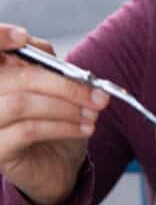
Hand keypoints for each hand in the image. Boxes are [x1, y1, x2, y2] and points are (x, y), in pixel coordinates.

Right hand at [0, 24, 108, 204]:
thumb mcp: (56, 91)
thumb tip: (60, 59)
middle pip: (17, 79)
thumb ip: (51, 68)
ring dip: (66, 106)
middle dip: (63, 84)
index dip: (0, 38)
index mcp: (1, 78)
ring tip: (93, 113)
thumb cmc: (55, 125)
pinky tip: (85, 129)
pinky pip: (28, 131)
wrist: (56, 168)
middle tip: (96, 94)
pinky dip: (63, 127)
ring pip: (22, 104)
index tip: (21, 36)